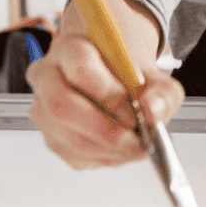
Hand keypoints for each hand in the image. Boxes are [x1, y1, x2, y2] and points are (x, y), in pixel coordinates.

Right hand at [25, 30, 183, 169]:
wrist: (113, 77)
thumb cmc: (127, 73)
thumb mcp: (155, 75)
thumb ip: (162, 91)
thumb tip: (153, 110)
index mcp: (69, 48)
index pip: (79, 68)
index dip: (108, 94)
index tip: (134, 112)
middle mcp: (47, 76)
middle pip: (62, 105)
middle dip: (104, 129)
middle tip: (136, 139)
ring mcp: (43, 108)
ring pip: (67, 135)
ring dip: (108, 149)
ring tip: (137, 147)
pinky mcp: (50, 135)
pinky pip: (73, 155)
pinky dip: (104, 158)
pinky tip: (123, 151)